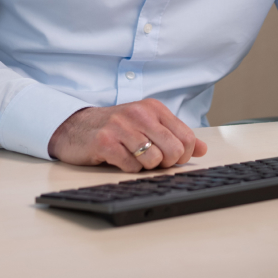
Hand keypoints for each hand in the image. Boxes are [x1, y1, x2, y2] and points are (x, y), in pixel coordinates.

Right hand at [48, 99, 208, 171]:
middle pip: (173, 150)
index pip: (186, 137)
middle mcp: (139, 114)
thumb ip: (175, 135)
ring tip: (133, 157)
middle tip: (152, 161)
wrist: (75, 127)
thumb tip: (201, 149)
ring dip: (145, 167)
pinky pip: (131, 166)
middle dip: (166, 163)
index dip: (182, 155)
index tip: (171, 158)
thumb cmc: (115, 128)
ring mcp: (121, 127)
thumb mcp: (147, 125)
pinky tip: (119, 159)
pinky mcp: (105, 142)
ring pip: (153, 160)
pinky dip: (128, 169)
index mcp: (154, 108)